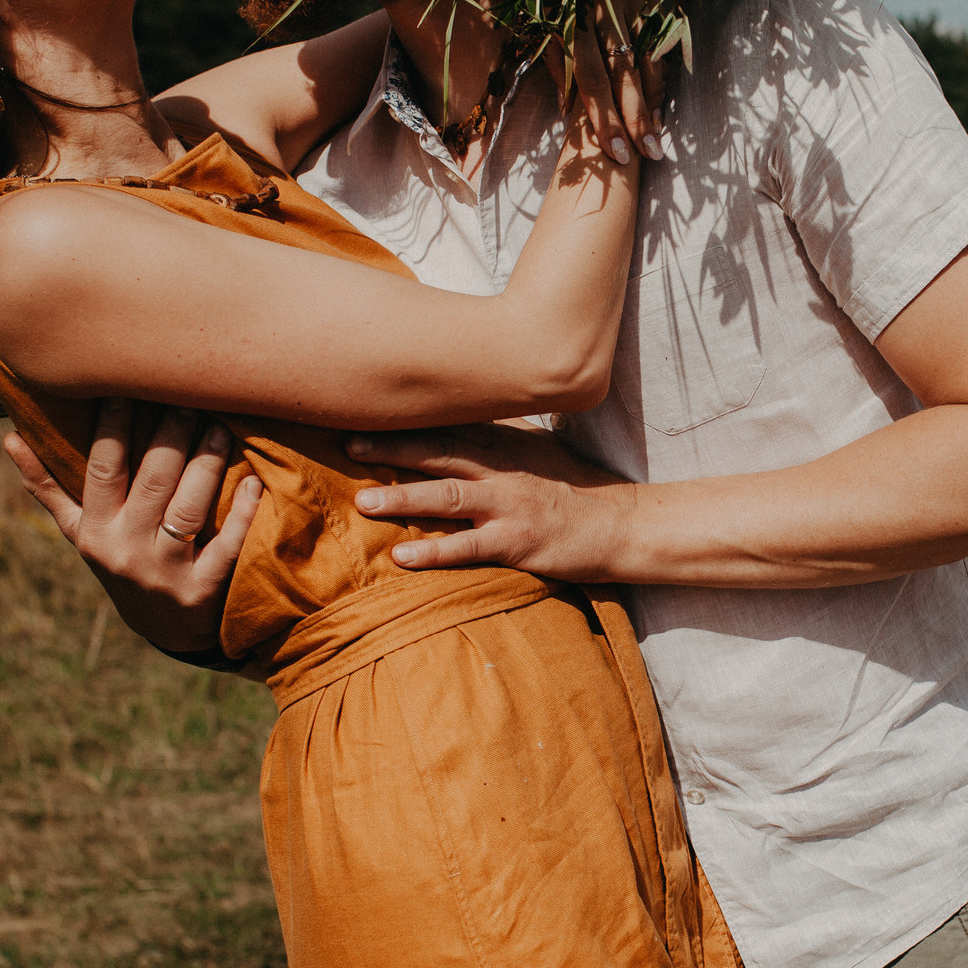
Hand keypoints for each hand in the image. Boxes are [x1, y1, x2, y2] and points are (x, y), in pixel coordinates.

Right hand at [5, 400, 261, 654]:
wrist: (165, 630)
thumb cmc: (120, 563)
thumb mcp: (80, 534)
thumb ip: (48, 488)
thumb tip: (10, 439)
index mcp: (95, 531)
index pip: (103, 470)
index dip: (113, 427)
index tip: (127, 387)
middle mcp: (126, 550)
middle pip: (151, 483)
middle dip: (170, 435)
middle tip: (189, 396)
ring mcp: (165, 573)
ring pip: (187, 509)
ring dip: (205, 464)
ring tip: (219, 426)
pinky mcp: (202, 591)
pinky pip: (226, 545)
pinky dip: (240, 511)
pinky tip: (251, 480)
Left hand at [346, 424, 631, 579]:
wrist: (621, 524)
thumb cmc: (574, 488)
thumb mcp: (536, 449)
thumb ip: (496, 435)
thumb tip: (459, 418)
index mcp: (502, 444)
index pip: (446, 426)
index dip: (404, 420)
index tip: (364, 411)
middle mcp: (501, 469)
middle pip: (438, 452)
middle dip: (391, 448)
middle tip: (347, 443)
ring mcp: (509, 505)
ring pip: (446, 497)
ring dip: (402, 498)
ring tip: (362, 501)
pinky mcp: (518, 542)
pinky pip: (469, 547)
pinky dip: (434, 551)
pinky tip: (402, 555)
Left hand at [569, 0, 667, 163]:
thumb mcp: (552, 11)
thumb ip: (559, 58)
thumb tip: (565, 106)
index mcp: (573, 13)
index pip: (589, 73)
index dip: (600, 114)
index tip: (612, 150)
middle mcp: (602, 9)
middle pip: (619, 73)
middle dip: (629, 118)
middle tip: (639, 156)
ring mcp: (633, 2)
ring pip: (644, 62)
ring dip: (649, 104)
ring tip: (654, 142)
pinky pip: (660, 45)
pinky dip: (660, 78)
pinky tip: (660, 107)